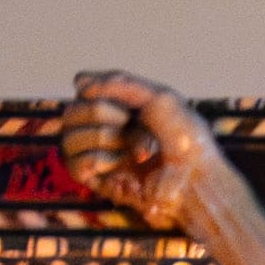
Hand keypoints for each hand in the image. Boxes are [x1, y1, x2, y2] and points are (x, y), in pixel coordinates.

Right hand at [61, 71, 226, 240]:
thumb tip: (78, 81)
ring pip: (69, 137)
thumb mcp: (160, 97)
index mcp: (120, 109)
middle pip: (71, 112)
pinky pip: (74, 164)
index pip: (83, 92)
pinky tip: (116, 165)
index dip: (97, 92)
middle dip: (99, 113)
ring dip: (101, 138)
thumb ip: (120, 82)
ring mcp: (102, 157)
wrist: (196, 180)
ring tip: (130, 150)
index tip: (125, 104)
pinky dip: (95, 160)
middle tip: (128, 124)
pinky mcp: (101, 183)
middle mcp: (107, 131)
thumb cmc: (185, 139)